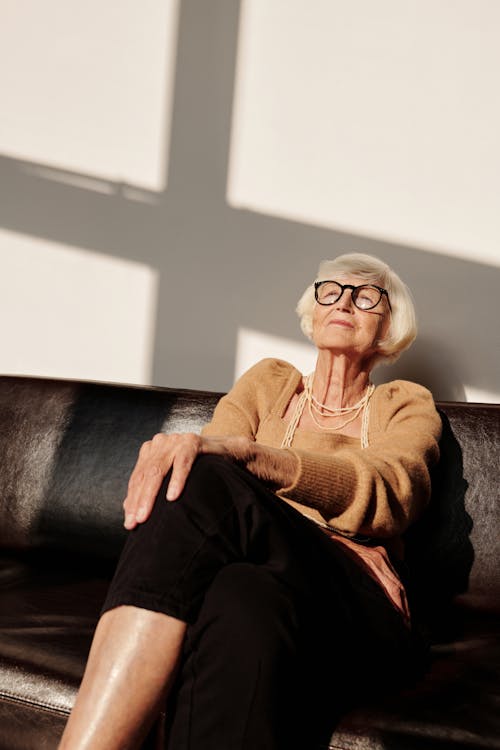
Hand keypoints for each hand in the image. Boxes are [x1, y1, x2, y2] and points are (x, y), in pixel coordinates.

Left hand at [123, 434, 251, 529]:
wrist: (228, 454)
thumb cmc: (199, 471)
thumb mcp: (171, 480)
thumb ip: (151, 490)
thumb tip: (128, 510)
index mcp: (152, 450)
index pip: (137, 478)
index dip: (131, 500)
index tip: (129, 523)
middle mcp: (160, 443)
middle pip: (144, 474)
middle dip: (138, 500)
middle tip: (135, 522)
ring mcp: (176, 440)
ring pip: (158, 469)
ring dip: (150, 494)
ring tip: (145, 515)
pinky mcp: (193, 441)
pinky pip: (183, 461)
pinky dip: (177, 480)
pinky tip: (172, 497)